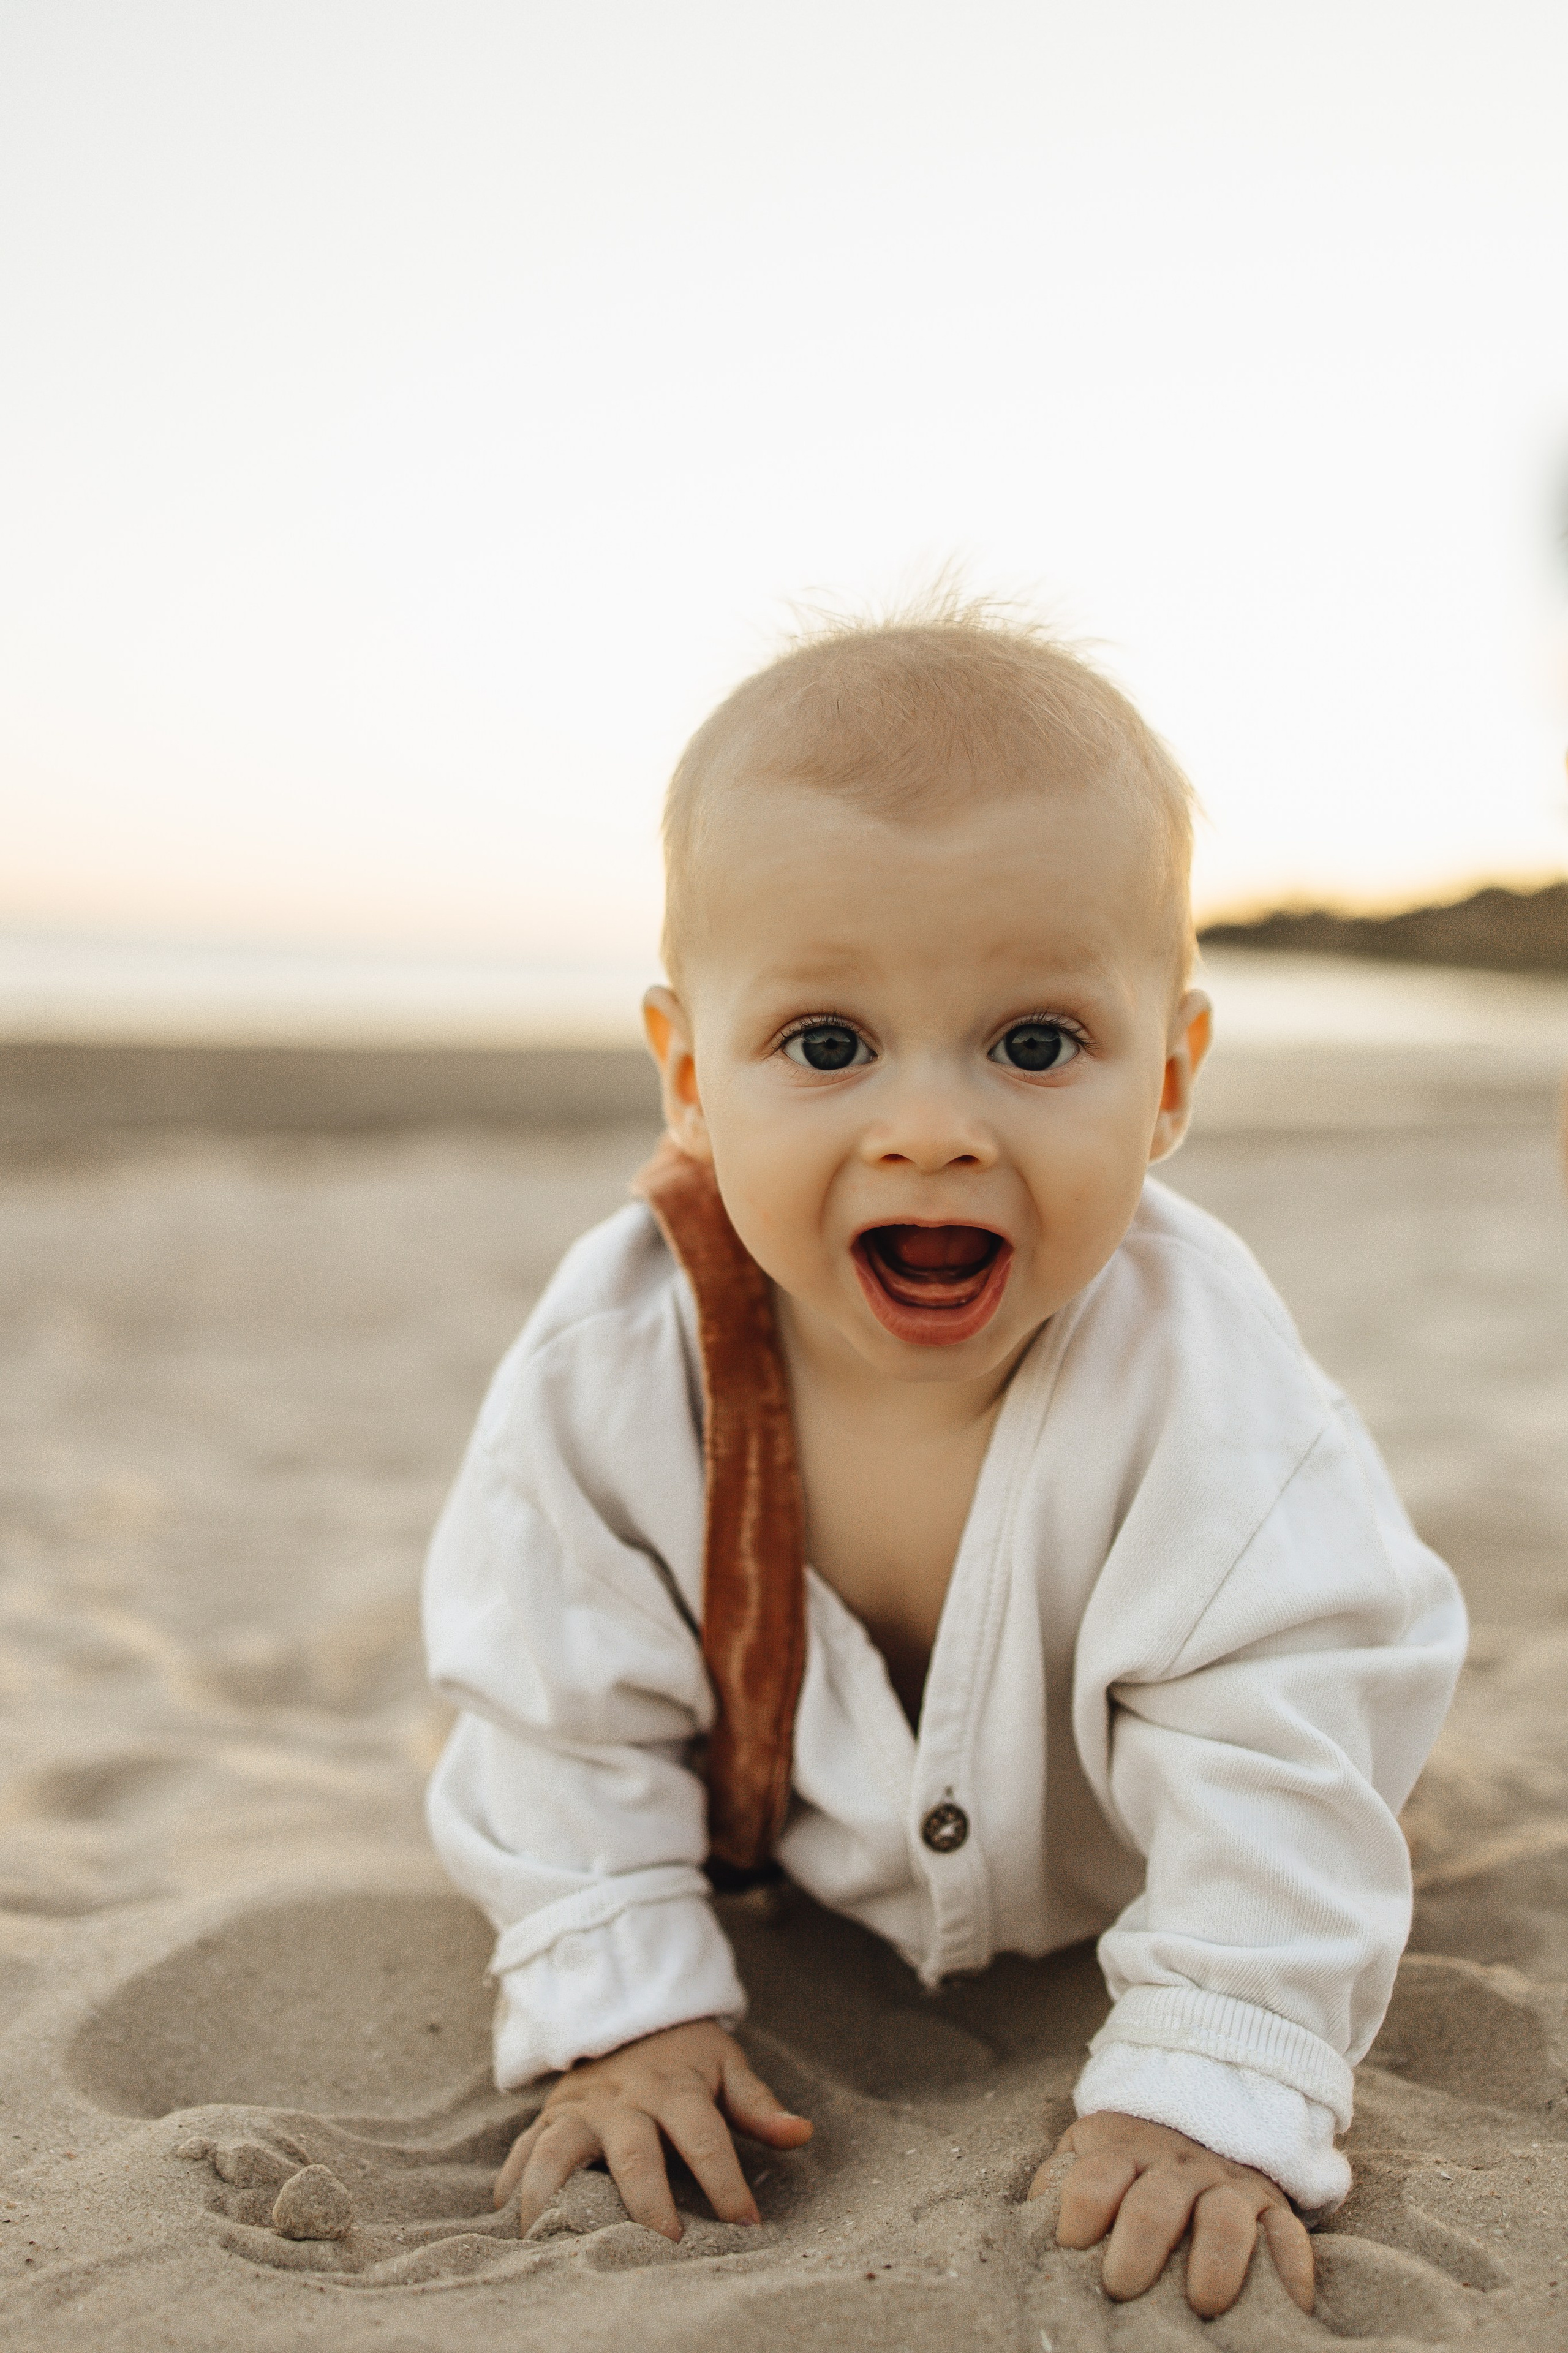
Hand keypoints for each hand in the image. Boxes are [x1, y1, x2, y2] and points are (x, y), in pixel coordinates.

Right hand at [494, 2018, 812, 2239]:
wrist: (627, 2007)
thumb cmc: (685, 2052)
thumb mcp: (726, 2065)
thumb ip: (759, 2104)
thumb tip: (802, 2133)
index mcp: (674, 2088)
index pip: (705, 2137)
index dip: (728, 2184)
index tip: (747, 2228)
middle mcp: (623, 2100)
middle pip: (634, 2154)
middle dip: (649, 2205)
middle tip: (664, 2252)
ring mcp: (579, 2108)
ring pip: (559, 2151)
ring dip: (555, 2196)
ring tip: (554, 2243)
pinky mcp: (548, 2118)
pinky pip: (521, 2151)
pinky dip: (511, 2187)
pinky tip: (508, 2224)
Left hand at [1028, 2110, 1314, 2317]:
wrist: (1203, 2118)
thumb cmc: (1130, 2163)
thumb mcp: (1087, 2153)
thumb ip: (1059, 2183)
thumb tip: (1027, 2227)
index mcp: (1123, 2152)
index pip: (1097, 2174)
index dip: (1081, 2206)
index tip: (1071, 2246)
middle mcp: (1177, 2167)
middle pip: (1156, 2201)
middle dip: (1139, 2243)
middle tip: (1121, 2287)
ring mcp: (1228, 2186)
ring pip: (1224, 2216)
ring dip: (1213, 2258)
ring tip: (1201, 2304)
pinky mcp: (1272, 2208)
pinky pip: (1287, 2235)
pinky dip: (1290, 2269)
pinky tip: (1288, 2305)